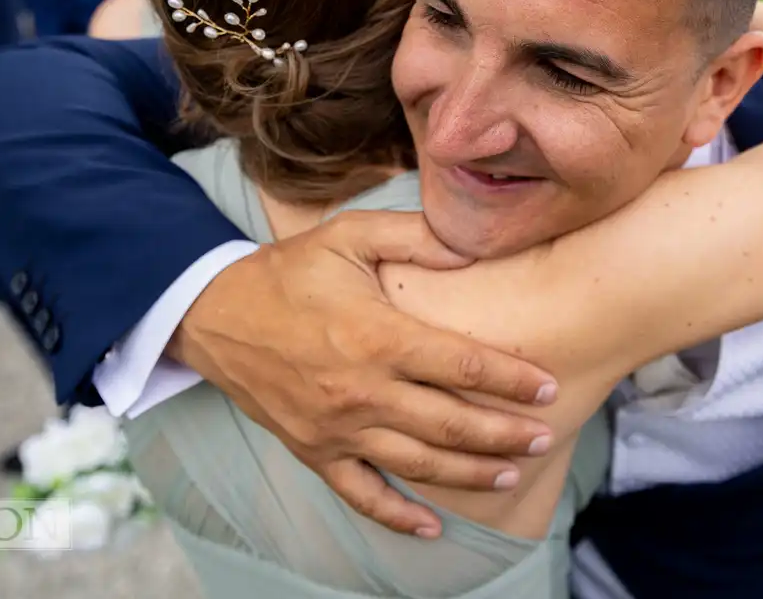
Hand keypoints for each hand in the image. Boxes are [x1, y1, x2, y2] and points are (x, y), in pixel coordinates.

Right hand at [170, 209, 559, 537]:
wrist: (214, 314)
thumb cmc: (289, 271)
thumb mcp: (348, 236)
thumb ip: (413, 235)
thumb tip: (472, 245)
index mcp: (377, 337)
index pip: (461, 365)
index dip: (511, 379)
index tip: (548, 388)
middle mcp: (361, 390)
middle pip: (450, 424)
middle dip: (505, 434)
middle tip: (545, 437)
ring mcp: (337, 429)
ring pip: (418, 464)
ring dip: (470, 473)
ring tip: (511, 472)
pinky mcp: (315, 452)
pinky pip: (361, 494)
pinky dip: (397, 515)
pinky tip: (431, 526)